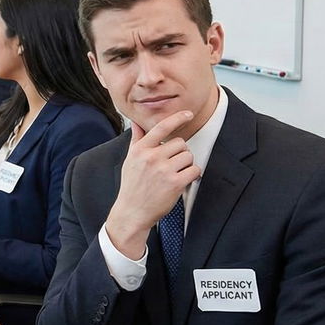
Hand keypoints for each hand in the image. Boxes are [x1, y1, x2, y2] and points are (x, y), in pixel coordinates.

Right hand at [104, 111, 200, 258]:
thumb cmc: (132, 186)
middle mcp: (151, 157)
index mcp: (140, 149)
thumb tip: (136, 122)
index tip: (188, 114)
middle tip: (173, 164)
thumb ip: (136, 140)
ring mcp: (163, 170)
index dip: (177, 118)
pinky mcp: (175, 183)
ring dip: (186, 164)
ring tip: (175, 173)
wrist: (132, 211)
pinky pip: (194, 170)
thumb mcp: (130, 160)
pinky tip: (183, 180)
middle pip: (180, 143)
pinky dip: (192, 175)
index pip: (161, 127)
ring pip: (188, 156)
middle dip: (180, 153)